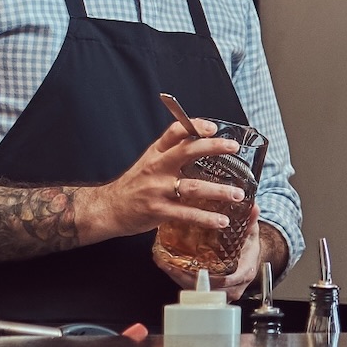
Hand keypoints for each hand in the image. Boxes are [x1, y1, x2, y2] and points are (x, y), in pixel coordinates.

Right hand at [83, 118, 245, 242]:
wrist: (108, 208)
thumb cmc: (134, 186)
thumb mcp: (149, 163)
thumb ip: (171, 154)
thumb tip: (202, 144)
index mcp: (156, 153)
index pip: (174, 132)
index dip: (195, 125)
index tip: (214, 127)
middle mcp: (157, 168)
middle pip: (187, 151)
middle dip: (213, 147)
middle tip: (233, 147)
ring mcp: (157, 189)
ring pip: (193, 187)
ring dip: (219, 191)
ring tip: (238, 194)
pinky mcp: (158, 211)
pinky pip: (187, 214)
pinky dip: (206, 218)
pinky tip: (222, 221)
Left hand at [153, 210, 263, 294]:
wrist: (250, 259)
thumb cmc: (249, 248)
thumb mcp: (251, 233)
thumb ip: (250, 221)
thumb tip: (253, 207)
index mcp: (244, 273)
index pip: (226, 280)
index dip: (208, 276)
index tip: (193, 268)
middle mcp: (233, 286)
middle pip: (207, 288)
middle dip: (188, 277)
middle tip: (172, 264)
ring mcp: (221, 291)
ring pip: (198, 290)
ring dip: (181, 278)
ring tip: (166, 264)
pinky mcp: (211, 291)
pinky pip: (195, 289)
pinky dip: (181, 279)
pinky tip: (169, 267)